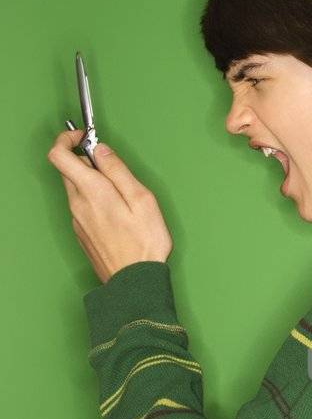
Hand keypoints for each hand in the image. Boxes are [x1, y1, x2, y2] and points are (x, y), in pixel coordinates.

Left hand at [46, 127, 172, 283]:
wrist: (133, 281)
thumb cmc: (143, 243)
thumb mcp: (142, 198)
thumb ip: (118, 170)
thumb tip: (102, 150)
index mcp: (92, 190)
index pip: (59, 154)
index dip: (66, 139)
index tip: (83, 137)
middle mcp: (78, 203)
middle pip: (68, 169)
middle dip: (86, 160)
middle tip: (111, 166)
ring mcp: (76, 219)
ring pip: (76, 188)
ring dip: (92, 182)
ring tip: (120, 194)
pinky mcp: (81, 231)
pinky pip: (81, 206)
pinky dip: (94, 200)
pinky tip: (116, 213)